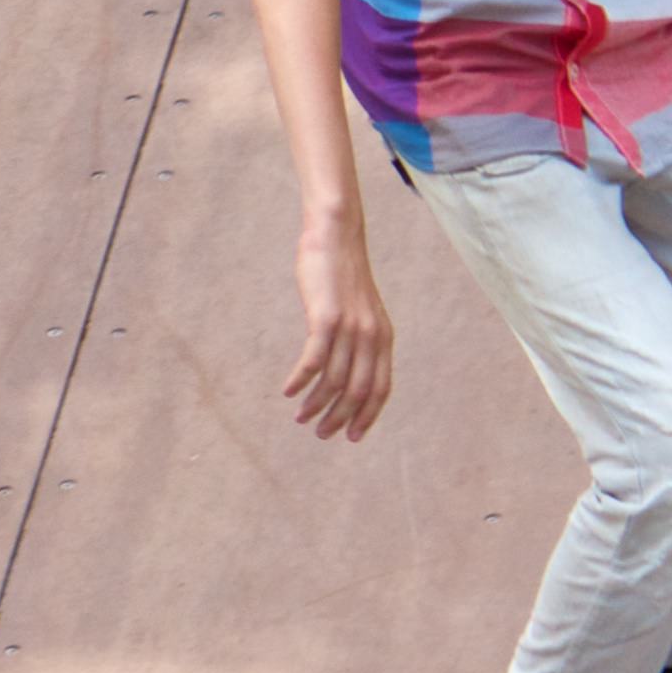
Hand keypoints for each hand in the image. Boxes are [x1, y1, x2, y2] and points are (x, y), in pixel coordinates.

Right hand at [283, 213, 393, 441]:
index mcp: (383, 337)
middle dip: (339, 418)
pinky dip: (300, 381)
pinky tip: (288, 390)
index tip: (352, 436)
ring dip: (316, 404)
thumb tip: (346, 371)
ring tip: (301, 418)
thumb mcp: (361, 310)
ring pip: (334, 380)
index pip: (381, 389)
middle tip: (320, 433)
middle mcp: (371, 336)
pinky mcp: (326, 318)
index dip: (367, 416)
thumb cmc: (342, 274)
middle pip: (358, 391)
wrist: (336, 236)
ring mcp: (350, 327)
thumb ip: (360, 338)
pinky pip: (313, 361)